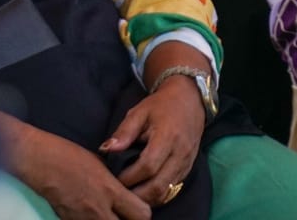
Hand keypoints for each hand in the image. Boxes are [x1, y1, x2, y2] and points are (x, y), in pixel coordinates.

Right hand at [13, 128, 150, 219]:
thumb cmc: (68, 156)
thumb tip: (125, 190)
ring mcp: (83, 219)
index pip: (142, 214)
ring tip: (110, 213)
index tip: (139, 206)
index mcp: (110, 190)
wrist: (39, 162)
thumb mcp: (100, 163)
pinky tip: (93, 214)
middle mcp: (99, 209)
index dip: (143, 211)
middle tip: (126, 213)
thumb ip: (114, 181)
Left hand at [100, 78, 205, 207]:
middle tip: (119, 191)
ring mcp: (186, 162)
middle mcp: (180, 153)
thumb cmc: (162, 105)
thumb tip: (106, 150)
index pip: (148, 166)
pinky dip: (156, 194)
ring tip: (130, 193)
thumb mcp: (140, 112)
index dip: (129, 177)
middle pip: (158, 186)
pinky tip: (143, 189)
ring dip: (146, 198)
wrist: (190, 99)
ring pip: (166, 192)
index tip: (114, 178)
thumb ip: (124, 132)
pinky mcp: (188, 168)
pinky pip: (172, 189)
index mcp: (167, 136)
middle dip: (136, 194)